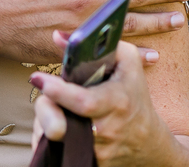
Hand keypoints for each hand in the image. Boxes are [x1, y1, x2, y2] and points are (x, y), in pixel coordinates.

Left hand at [31, 41, 182, 166]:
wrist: (150, 144)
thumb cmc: (134, 96)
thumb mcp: (127, 63)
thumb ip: (98, 44)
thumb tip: (58, 36)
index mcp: (116, 102)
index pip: (83, 101)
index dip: (58, 91)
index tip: (38, 79)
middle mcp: (107, 130)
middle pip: (61, 123)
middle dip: (44, 109)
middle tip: (43, 93)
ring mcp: (99, 151)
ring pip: (56, 137)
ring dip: (46, 121)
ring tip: (55, 107)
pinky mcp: (92, 164)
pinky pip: (59, 152)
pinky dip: (53, 138)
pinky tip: (60, 124)